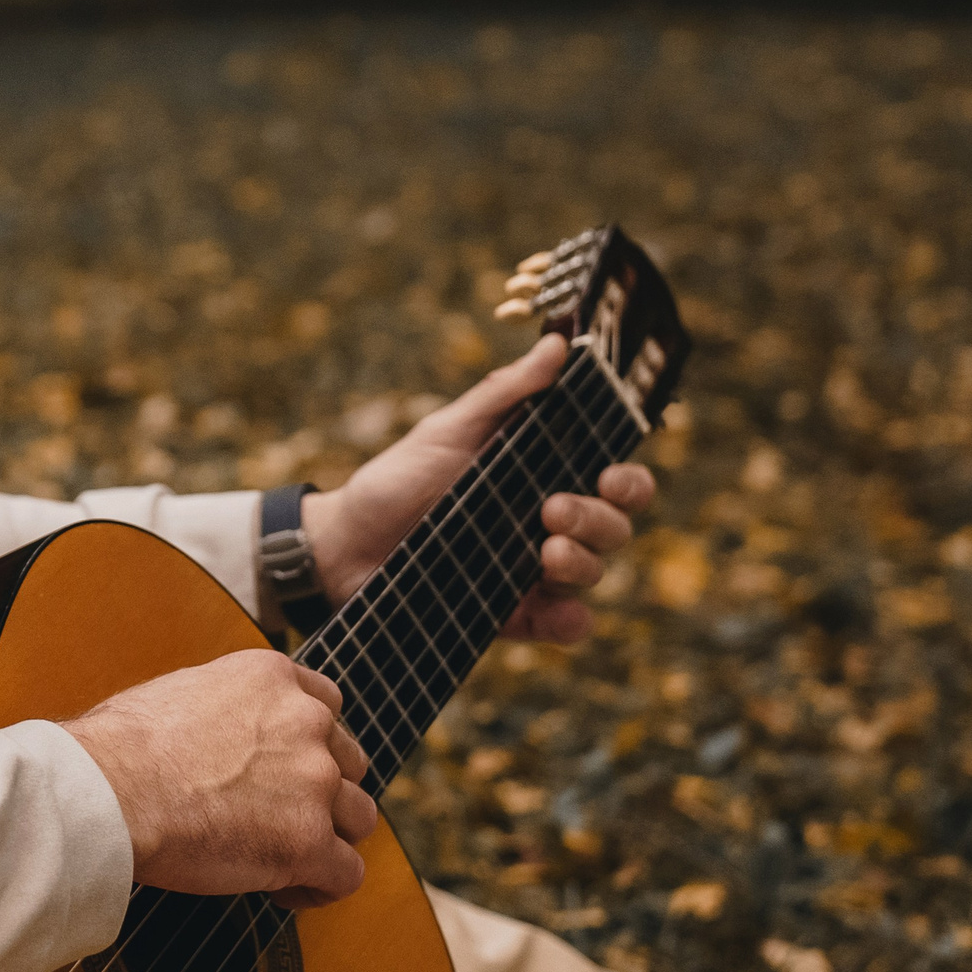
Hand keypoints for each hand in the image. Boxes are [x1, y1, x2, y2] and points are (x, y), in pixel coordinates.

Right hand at [62, 650, 375, 908]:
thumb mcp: (182, 691)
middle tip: (280, 815)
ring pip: (358, 817)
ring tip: (286, 857)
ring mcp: (313, 782)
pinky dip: (320, 886)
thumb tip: (221, 736)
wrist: (112, 788)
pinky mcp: (309, 842)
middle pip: (348, 761)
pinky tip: (283, 889)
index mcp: (271, 677)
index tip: (286, 766)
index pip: (326, 703)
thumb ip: (226, 707)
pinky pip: (346, 874)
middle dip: (321, 790)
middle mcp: (305, 721)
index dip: (311, 742)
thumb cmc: (122, 746)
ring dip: (329, 837)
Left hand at [302, 335, 657, 642]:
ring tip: (545, 552)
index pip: (612, 480)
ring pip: (594, 573)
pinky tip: (554, 609)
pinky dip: (570, 622)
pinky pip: (565, 627)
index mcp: (542, 476)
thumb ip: (503, 393)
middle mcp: (548, 525)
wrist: (342, 545)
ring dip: (584, 563)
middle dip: (598, 519)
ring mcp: (533, 573)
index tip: (610, 476)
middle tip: (553, 510)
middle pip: (613, 527)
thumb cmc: (396, 480)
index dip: (629, 481)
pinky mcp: (513, 615)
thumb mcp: (446, 431)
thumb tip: (559, 345)